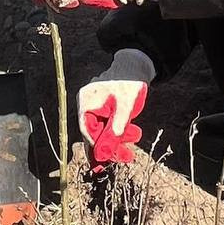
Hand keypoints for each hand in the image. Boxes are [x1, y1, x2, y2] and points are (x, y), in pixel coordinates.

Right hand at [78, 48, 155, 171]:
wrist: (138, 65)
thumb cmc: (129, 84)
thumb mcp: (124, 111)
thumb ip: (112, 133)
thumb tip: (103, 155)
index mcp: (86, 102)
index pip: (87, 130)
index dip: (98, 147)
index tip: (110, 159)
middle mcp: (87, 103)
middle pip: (94, 131)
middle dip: (111, 144)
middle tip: (127, 157)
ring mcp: (95, 104)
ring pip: (103, 128)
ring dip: (118, 137)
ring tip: (135, 137)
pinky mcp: (104, 105)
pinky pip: (108, 121)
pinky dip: (118, 129)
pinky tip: (132, 132)